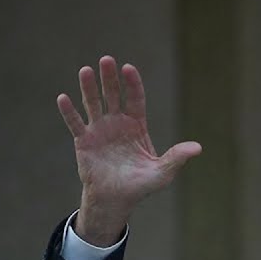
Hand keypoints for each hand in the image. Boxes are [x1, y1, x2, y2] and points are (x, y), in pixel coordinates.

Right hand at [56, 56, 200, 245]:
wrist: (117, 199)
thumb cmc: (141, 185)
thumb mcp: (163, 172)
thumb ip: (177, 158)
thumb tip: (198, 148)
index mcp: (136, 126)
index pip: (135, 99)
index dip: (132, 84)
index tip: (128, 68)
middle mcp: (117, 123)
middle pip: (113, 95)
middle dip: (110, 78)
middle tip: (107, 59)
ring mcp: (99, 130)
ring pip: (93, 104)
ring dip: (88, 88)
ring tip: (86, 70)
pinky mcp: (84, 141)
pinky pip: (75, 123)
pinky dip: (69, 112)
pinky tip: (63, 98)